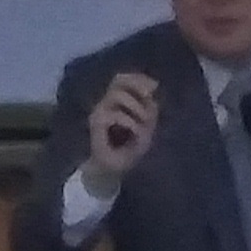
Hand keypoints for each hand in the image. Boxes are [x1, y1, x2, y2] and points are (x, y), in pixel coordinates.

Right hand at [83, 69, 164, 183]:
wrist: (110, 173)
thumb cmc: (127, 152)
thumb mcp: (145, 128)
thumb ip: (148, 109)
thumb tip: (153, 89)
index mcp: (115, 103)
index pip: (122, 79)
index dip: (138, 78)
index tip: (155, 86)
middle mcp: (105, 104)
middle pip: (118, 80)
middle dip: (137, 87)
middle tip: (149, 101)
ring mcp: (98, 113)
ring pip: (116, 95)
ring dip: (136, 107)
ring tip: (144, 123)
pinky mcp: (95, 124)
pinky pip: (114, 115)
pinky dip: (130, 122)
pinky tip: (137, 133)